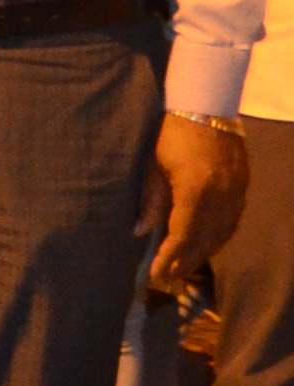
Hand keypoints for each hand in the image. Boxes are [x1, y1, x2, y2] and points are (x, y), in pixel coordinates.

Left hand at [147, 115, 249, 303]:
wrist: (207, 107)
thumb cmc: (171, 135)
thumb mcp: (153, 167)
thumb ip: (150, 201)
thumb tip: (142, 233)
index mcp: (196, 190)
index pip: (183, 234)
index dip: (170, 258)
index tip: (156, 274)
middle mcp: (222, 196)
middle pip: (205, 239)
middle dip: (186, 261)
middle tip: (167, 278)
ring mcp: (237, 192)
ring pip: (223, 233)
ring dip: (203, 253)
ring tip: (184, 268)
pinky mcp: (243, 187)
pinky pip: (233, 221)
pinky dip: (219, 237)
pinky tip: (207, 245)